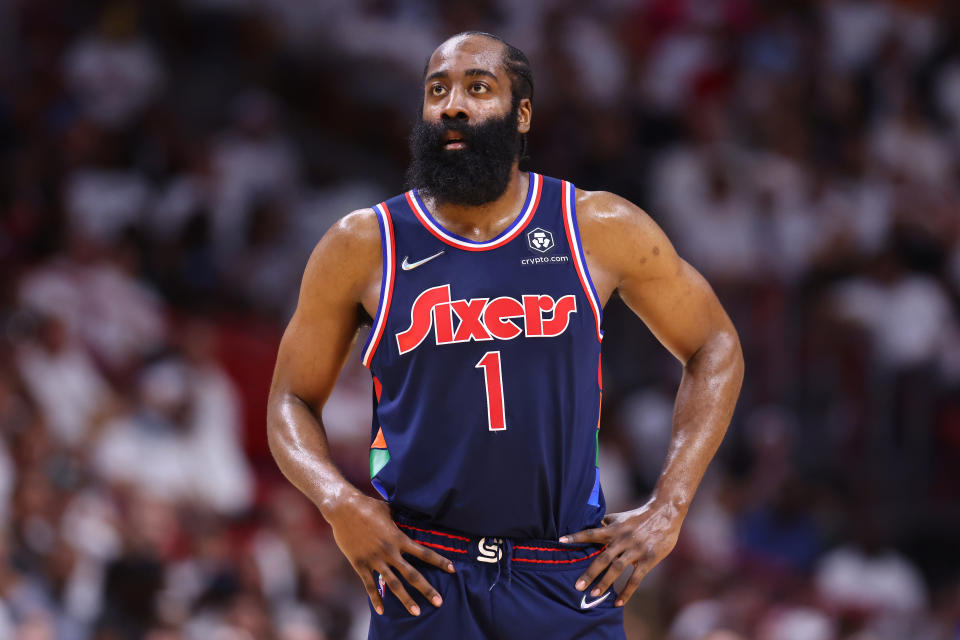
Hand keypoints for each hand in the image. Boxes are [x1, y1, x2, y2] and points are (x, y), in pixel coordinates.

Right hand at [326, 492, 455, 615]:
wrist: (344, 508)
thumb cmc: (368, 506)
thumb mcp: (390, 509)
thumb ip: (403, 517)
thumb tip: (416, 513)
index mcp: (398, 538)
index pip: (424, 552)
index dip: (439, 561)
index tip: (452, 569)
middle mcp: (389, 551)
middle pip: (412, 574)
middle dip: (426, 589)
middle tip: (439, 602)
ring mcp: (374, 559)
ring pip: (393, 584)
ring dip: (406, 599)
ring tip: (416, 612)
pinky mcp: (360, 564)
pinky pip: (369, 585)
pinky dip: (375, 599)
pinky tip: (382, 611)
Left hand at [559, 499, 683, 606]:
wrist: (665, 512)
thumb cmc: (641, 516)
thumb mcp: (621, 517)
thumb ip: (607, 523)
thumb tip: (593, 526)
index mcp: (614, 529)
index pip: (591, 533)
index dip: (576, 537)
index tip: (561, 541)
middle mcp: (622, 539)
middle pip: (603, 557)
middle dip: (590, 572)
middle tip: (578, 586)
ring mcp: (635, 550)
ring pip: (617, 568)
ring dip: (605, 583)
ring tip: (594, 594)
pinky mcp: (648, 559)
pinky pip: (635, 578)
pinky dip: (626, 591)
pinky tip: (618, 602)